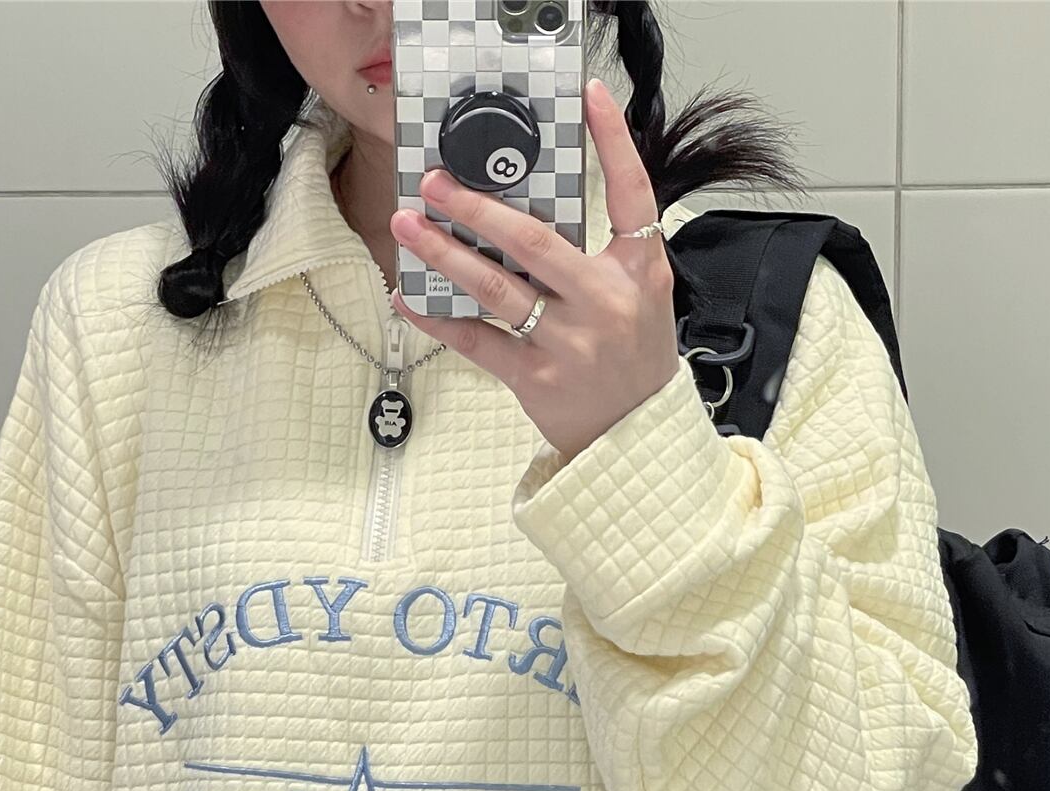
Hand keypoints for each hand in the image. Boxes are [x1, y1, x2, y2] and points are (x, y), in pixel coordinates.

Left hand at [388, 77, 681, 461]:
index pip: (631, 194)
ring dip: (444, 253)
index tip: (589, 97)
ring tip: (407, 225)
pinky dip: (437, 318)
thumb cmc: (633, 356)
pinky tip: (407, 297)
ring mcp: (567, 344)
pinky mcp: (534, 378)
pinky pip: (476, 341)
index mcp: (639, 272)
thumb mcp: (642, 294)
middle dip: (477, 207)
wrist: (635, 435)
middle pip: (535, 242)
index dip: (612, 142)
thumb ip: (603, 249)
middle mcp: (604, 304)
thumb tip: (535, 201)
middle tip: (436, 181)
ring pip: (495, 288)